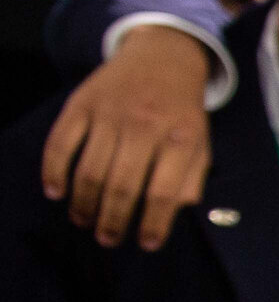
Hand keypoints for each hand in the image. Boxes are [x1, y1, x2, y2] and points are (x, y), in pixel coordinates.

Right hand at [41, 26, 214, 249]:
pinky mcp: (81, 103)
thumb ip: (192, 178)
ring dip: (83, 203)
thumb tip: (176, 213)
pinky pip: (60, 143)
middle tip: (107, 239)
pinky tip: (56, 192)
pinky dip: (54, 171)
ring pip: (89, 169)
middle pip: (121, 186)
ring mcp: (109, 113)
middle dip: (112, 220)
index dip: (153, 224)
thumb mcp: (201, 142)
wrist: (161, 57)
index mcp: (180, 138)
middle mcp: (144, 125)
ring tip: (84, 220)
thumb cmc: (182, 111)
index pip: (163, 192)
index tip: (146, 244)